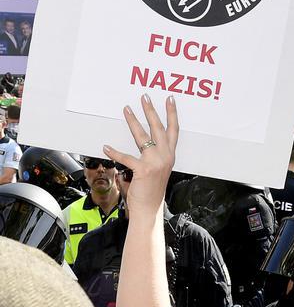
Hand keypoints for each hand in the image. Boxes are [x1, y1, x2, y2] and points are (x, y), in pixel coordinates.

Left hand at [104, 94, 178, 216]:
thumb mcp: (158, 169)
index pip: (173, 130)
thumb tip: (145, 144)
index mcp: (170, 155)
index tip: (170, 100)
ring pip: (143, 137)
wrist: (149, 208)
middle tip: (145, 97)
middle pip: (159, 128)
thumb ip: (155, 156)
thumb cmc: (151, 190)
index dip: (172, 114)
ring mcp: (155, 162)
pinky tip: (106, 146)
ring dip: (134, 122)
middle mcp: (166, 156)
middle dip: (151, 111)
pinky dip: (115, 152)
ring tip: (127, 109)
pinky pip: (126, 157)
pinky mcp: (143, 170)